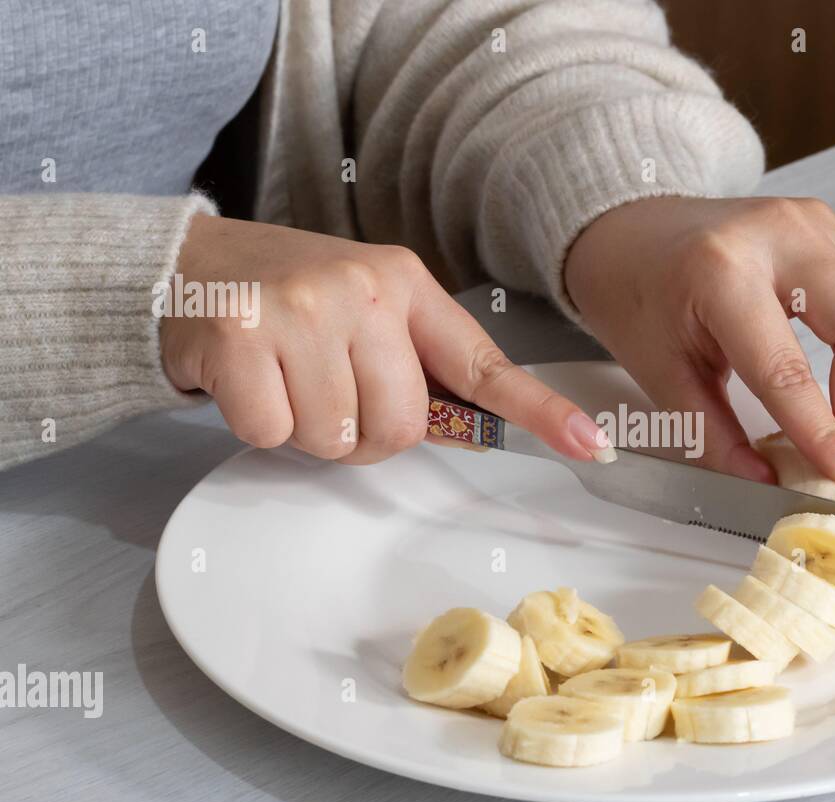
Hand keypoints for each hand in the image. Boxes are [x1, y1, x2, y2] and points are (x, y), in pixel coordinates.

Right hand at [161, 215, 612, 464]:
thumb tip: (480, 429)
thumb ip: (422, 366)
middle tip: (328, 387)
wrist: (188, 268)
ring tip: (286, 376)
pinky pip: (275, 435)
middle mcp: (361, 290)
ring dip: (311, 429)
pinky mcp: (239, 337)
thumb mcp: (369, 310)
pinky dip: (259, 424)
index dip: (541, 412)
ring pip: (338, 439)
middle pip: (402, 427)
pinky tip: (249, 378)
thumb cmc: (292, 298)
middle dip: (366, 431)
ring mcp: (299, 310)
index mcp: (405, 284)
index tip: (591, 444)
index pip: (483, 364)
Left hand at [564, 196, 834, 488]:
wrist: (629, 230)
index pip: (788, 368)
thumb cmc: (635, 294)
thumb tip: (766, 484)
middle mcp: (778, 235)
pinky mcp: (830, 231)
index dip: (824, 431)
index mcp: (720, 271)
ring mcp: (812, 225)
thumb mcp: (659, 373)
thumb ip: (714, 435)